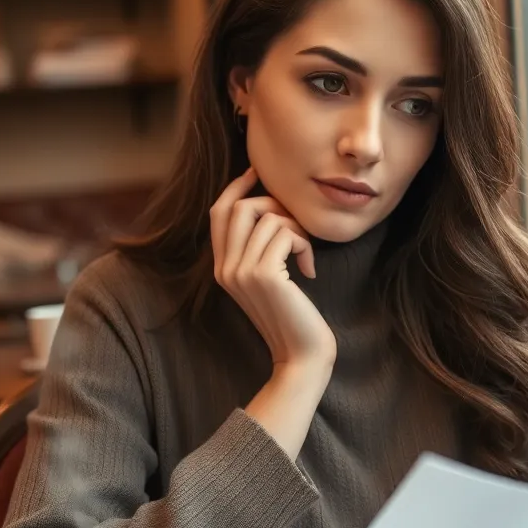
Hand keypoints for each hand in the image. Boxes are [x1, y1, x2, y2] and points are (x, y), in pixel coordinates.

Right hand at [210, 169, 336, 370]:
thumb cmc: (294, 317)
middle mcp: (225, 269)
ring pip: (268, 218)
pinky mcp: (264, 275)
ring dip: (296, 229)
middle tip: (298, 227)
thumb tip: (270, 208)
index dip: (236, 187)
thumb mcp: (270, 280)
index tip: (256, 172)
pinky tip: (309, 270)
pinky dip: (304, 244)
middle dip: (274, 205)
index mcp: (222, 269)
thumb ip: (259, 250)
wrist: (302, 355)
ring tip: (305, 255)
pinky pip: (285, 233)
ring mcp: (241, 272)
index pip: (218, 213)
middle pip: (240, 207)